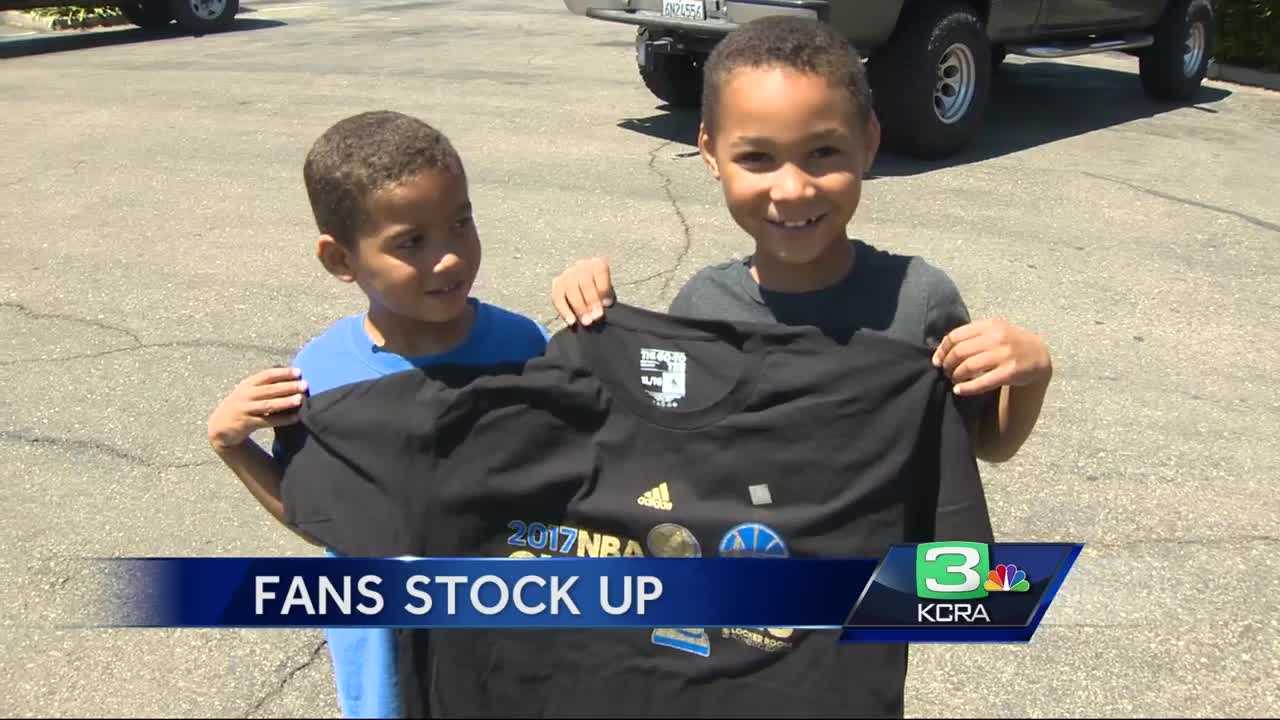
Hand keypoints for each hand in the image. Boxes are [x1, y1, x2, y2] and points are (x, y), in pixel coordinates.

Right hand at [207, 367, 306, 451]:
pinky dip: (282, 419)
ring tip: (300, 400)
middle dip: (288, 386)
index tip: (299, 372)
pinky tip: (295, 418)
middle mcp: (245, 395)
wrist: (220, 425)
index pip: (267, 375)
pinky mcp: (246, 423)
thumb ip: (265, 385)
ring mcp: (245, 409)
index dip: (283, 373)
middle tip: (305, 385)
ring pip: (268, 405)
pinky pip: (267, 421)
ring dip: (285, 402)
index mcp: (248, 384)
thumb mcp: (248, 391)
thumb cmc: (242, 405)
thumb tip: (292, 377)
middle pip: (269, 389)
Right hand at [551, 257, 614, 326]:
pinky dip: (564, 311)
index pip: (600, 271)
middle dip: (591, 301)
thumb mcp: (608, 294)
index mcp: (597, 264)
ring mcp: (567, 274)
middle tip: (596, 316)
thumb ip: (606, 299)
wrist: (587, 294)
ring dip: (579, 307)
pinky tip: (572, 322)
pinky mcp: (557, 284)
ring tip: (586, 322)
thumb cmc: (601, 295)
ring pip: (570, 289)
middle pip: (585, 281)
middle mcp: (581, 266)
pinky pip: (557, 297)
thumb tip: (600, 309)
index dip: (603, 288)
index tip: (607, 304)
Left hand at [932, 319, 1051, 395]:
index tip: (937, 360)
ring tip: (953, 379)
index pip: (955, 336)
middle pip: (959, 352)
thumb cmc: (1010, 342)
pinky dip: (967, 388)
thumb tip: (942, 349)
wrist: (1038, 354)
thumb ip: (972, 335)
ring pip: (968, 366)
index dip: (942, 349)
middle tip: (946, 372)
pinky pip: (982, 382)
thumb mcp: (994, 330)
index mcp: (989, 325)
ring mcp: (1004, 354)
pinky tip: (959, 390)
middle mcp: (997, 337)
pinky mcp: (1010, 372)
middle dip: (947, 364)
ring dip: (955, 375)